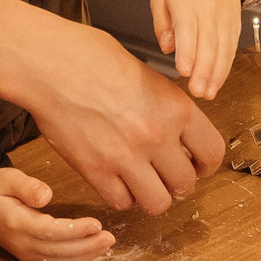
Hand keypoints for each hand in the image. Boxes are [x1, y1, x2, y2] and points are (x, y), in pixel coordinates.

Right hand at [0, 168, 116, 260]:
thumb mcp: (5, 178)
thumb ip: (25, 186)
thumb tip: (45, 196)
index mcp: (15, 223)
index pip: (49, 231)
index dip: (74, 231)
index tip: (96, 224)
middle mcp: (21, 243)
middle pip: (58, 250)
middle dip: (86, 246)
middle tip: (110, 237)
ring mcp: (25, 254)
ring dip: (85, 256)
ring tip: (106, 245)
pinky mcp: (30, 258)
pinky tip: (91, 253)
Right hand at [20, 24, 221, 214]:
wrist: (47, 64)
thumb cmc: (89, 57)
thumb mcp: (144, 74)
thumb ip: (164, 106)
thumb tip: (174, 128)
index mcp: (174, 108)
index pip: (212, 152)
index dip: (206, 164)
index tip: (198, 165)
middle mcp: (155, 136)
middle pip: (186, 184)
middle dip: (177, 182)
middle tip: (165, 175)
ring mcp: (125, 158)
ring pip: (157, 203)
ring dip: (152, 195)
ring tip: (142, 182)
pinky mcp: (95, 171)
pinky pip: (120, 202)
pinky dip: (121, 195)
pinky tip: (115, 179)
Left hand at [152, 0, 254, 98]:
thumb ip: (162, 22)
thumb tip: (167, 47)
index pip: (188, 28)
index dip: (188, 51)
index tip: (184, 71)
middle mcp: (209, 8)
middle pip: (209, 42)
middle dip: (204, 70)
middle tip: (197, 92)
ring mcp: (225, 16)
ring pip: (223, 48)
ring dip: (217, 73)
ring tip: (209, 93)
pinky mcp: (234, 22)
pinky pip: (231, 47)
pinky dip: (226, 65)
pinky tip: (219, 81)